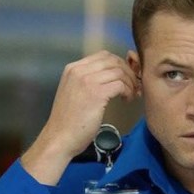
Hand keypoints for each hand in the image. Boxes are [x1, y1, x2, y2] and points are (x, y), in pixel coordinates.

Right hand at [22, 51, 138, 184]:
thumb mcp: (74, 93)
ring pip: (119, 72)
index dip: (119, 64)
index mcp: (73, 68)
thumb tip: (110, 77)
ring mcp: (87, 81)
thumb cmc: (68, 121)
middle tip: (133, 85)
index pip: (103, 56)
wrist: (60, 138)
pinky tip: (126, 100)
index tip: (126, 77)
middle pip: (113, 61)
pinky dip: (128, 91)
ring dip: (130, 83)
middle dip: (128, 72)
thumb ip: (87, 81)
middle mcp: (79, 70)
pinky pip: (120, 84)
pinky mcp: (97, 93)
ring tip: (130, 95)